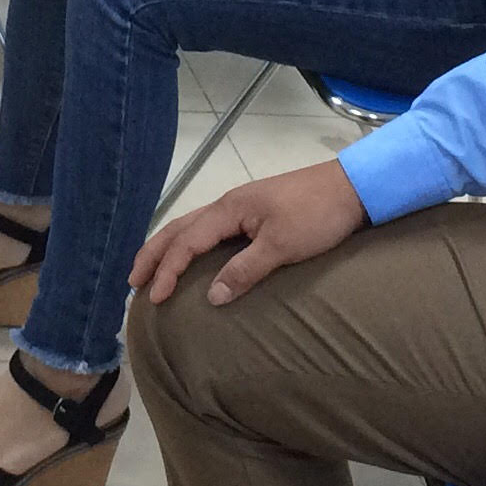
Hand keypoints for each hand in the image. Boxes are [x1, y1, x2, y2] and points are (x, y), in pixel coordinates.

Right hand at [132, 159, 366, 305]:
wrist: (352, 188)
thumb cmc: (317, 215)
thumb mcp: (282, 247)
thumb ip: (245, 270)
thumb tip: (211, 296)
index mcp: (229, 210)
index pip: (187, 242)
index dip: (167, 270)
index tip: (154, 297)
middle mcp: (228, 204)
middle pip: (179, 228)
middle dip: (153, 253)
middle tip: (133, 280)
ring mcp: (241, 206)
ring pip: (193, 225)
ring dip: (169, 246)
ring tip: (152, 268)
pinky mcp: (255, 211)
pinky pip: (210, 228)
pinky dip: (191, 242)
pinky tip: (194, 255)